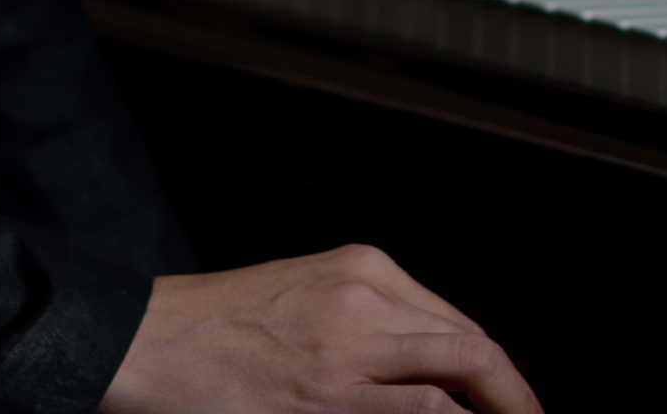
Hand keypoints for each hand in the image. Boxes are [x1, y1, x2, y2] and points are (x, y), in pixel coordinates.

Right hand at [100, 243, 542, 413]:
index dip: (498, 376)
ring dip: (499, 410)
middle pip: (472, 346)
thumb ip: (366, 322)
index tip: (515, 406)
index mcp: (362, 267)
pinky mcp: (327, 395)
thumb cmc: (220, 327)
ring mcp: (348, 347)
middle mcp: (364, 296)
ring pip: (458, 373)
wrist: (150, 340)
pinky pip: (420, 411)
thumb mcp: (306, 298)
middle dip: (516, 398)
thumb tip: (428, 375)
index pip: (459, 322)